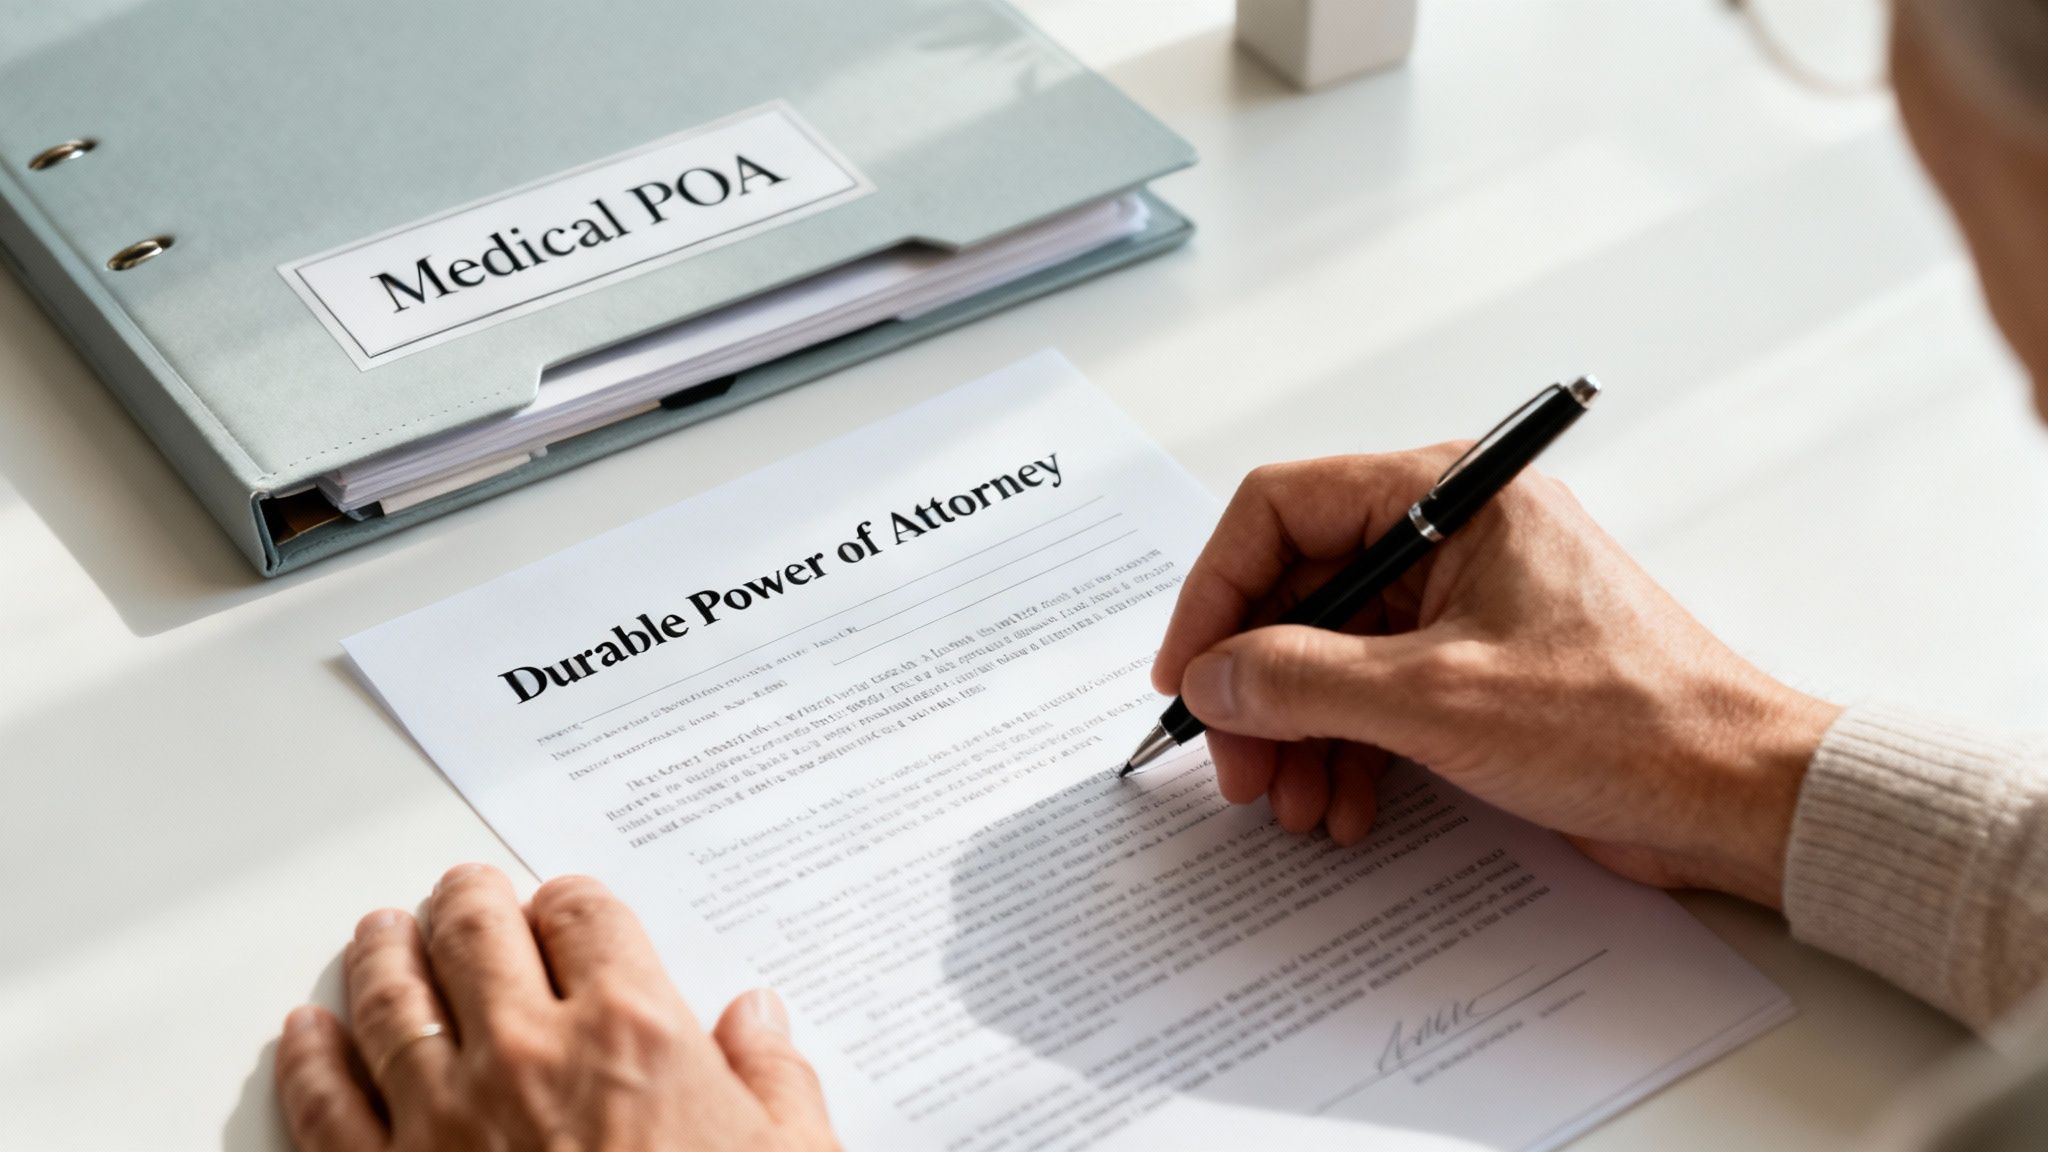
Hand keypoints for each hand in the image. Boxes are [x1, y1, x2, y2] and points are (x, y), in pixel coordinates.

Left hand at [274, 864, 838, 1151]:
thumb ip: (775, 1079)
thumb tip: (759, 1021)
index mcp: (634, 1033)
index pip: (584, 916)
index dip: (571, 902)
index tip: (566, 909)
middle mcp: (530, 1056)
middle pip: (478, 934)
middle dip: (469, 903)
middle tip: (463, 895)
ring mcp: (445, 1119)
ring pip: (392, 1000)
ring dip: (383, 955)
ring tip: (380, 935)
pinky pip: (326, 1105)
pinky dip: (310, 1059)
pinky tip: (308, 1035)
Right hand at [1152, 451, 1840, 906]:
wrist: (1740, 797)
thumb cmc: (1630, 722)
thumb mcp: (1437, 700)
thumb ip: (1303, 679)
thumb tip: (1214, 676)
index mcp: (1452, 495)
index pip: (1283, 509)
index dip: (1217, 591)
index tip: (1188, 672)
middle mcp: (1453, 534)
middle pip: (1299, 591)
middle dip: (1257, 685)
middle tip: (1235, 764)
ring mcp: (1464, 604)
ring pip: (1331, 652)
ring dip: (1298, 732)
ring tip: (1293, 804)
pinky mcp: (1477, 668)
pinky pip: (1376, 694)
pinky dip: (1347, 750)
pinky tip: (1345, 808)